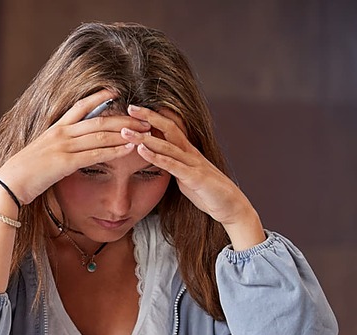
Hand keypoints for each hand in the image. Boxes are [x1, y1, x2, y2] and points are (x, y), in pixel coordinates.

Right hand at [0, 91, 150, 203]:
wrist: (9, 183)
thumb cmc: (23, 172)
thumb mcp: (40, 153)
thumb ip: (55, 147)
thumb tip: (65, 148)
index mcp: (55, 129)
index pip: (80, 106)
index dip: (99, 97)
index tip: (116, 91)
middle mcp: (61, 133)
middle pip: (98, 120)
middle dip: (123, 117)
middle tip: (145, 115)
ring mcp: (63, 147)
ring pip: (100, 135)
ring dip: (125, 132)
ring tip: (145, 131)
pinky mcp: (65, 163)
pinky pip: (95, 154)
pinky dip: (115, 150)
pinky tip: (129, 148)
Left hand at [122, 105, 265, 249]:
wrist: (230, 205)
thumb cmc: (206, 191)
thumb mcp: (185, 174)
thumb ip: (171, 164)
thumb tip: (156, 158)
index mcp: (187, 150)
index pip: (169, 127)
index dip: (153, 117)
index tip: (135, 109)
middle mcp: (190, 152)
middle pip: (168, 128)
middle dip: (149, 117)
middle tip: (129, 107)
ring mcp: (193, 163)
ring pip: (167, 145)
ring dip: (145, 138)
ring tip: (126, 132)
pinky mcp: (194, 177)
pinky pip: (172, 165)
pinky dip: (156, 157)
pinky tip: (142, 150)